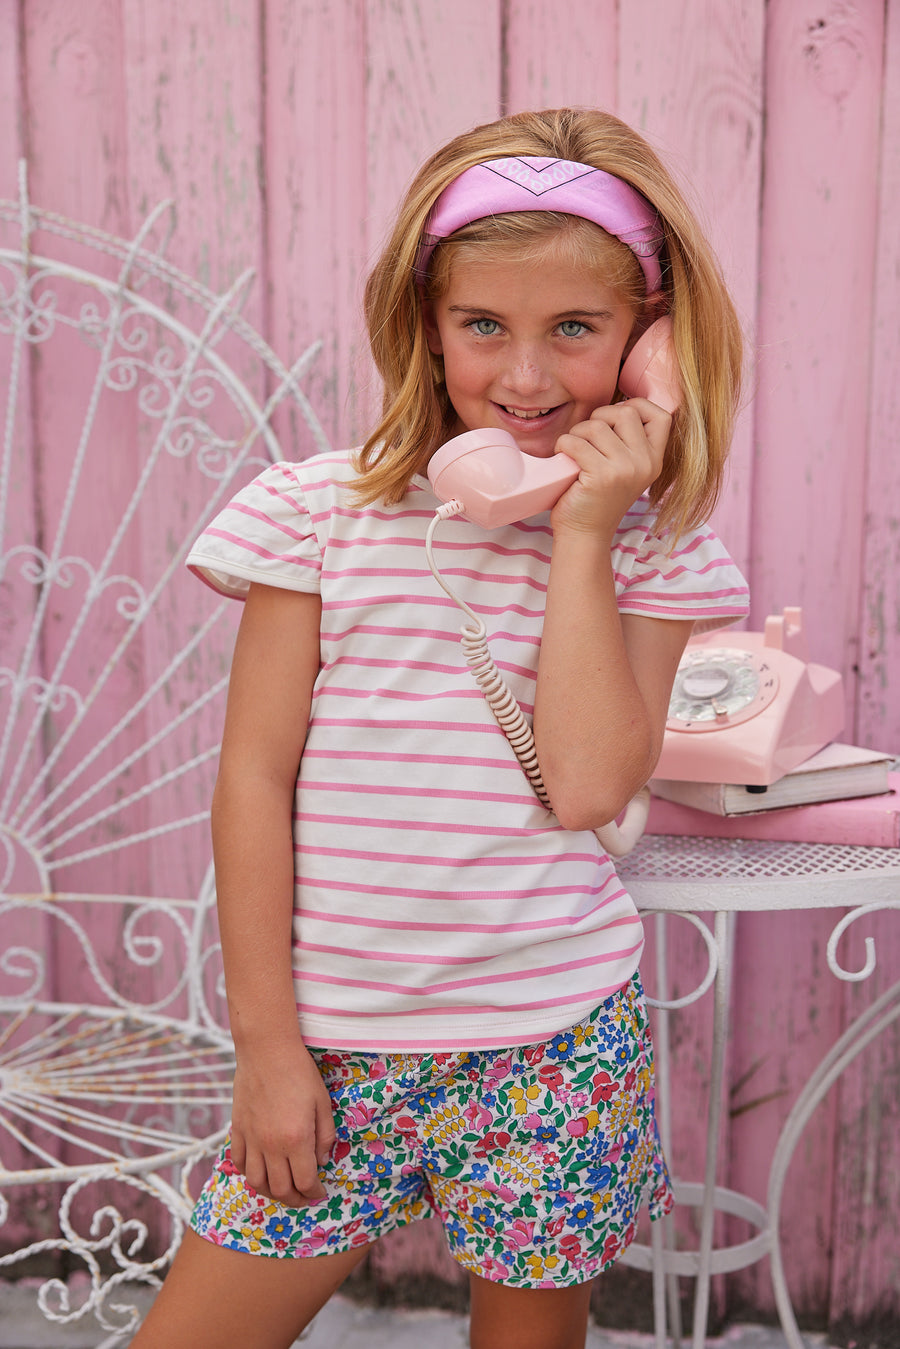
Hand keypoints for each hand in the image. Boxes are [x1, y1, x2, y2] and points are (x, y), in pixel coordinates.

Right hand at [228, 1036, 335, 1205]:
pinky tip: (261, 1171)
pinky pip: (240, 1163)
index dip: (315, 1192)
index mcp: (296, 1139)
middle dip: (295, 1199)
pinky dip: (250, 1174)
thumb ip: (325, 1136)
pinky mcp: (238, 1130)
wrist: (266, 1050)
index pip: (305, 1181)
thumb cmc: (299, 1072)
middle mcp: (271, 1145)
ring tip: (283, 1190)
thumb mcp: (322, 1103)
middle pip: (281, 1189)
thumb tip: (321, 1161)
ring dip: (271, 1193)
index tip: (320, 1191)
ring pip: (257, 1182)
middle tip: (305, 1197)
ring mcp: (252, 1139)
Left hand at [551, 398, 671, 542]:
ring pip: (596, 425)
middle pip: (625, 412)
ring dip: (576, 434)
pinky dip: (563, 446)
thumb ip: (629, 442)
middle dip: (599, 418)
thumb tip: (617, 406)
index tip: (614, 420)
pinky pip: (575, 442)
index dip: (637, 406)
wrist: (585, 535)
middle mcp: (645, 463)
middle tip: (587, 439)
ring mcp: (625, 470)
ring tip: (573, 453)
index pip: (661, 415)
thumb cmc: (597, 498)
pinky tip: (564, 459)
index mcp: (654, 460)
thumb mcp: (625, 470)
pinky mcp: (601, 476)